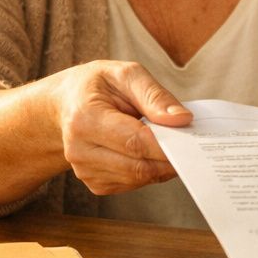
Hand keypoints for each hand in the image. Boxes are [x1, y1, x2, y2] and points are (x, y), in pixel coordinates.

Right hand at [52, 60, 191, 194]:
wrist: (66, 105)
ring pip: (138, 178)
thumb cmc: (98, 86)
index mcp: (84, 118)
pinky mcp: (95, 183)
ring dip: (160, 164)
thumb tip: (182, 120)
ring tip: (166, 141)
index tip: (191, 138)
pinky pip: (133, 183)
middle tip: (189, 142)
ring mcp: (85, 171)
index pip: (134, 141)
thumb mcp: (125, 74)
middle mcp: (79, 150)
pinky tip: (147, 151)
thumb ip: (155, 96)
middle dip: (169, 157)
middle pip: (138, 166)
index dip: (167, 144)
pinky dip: (148, 170)